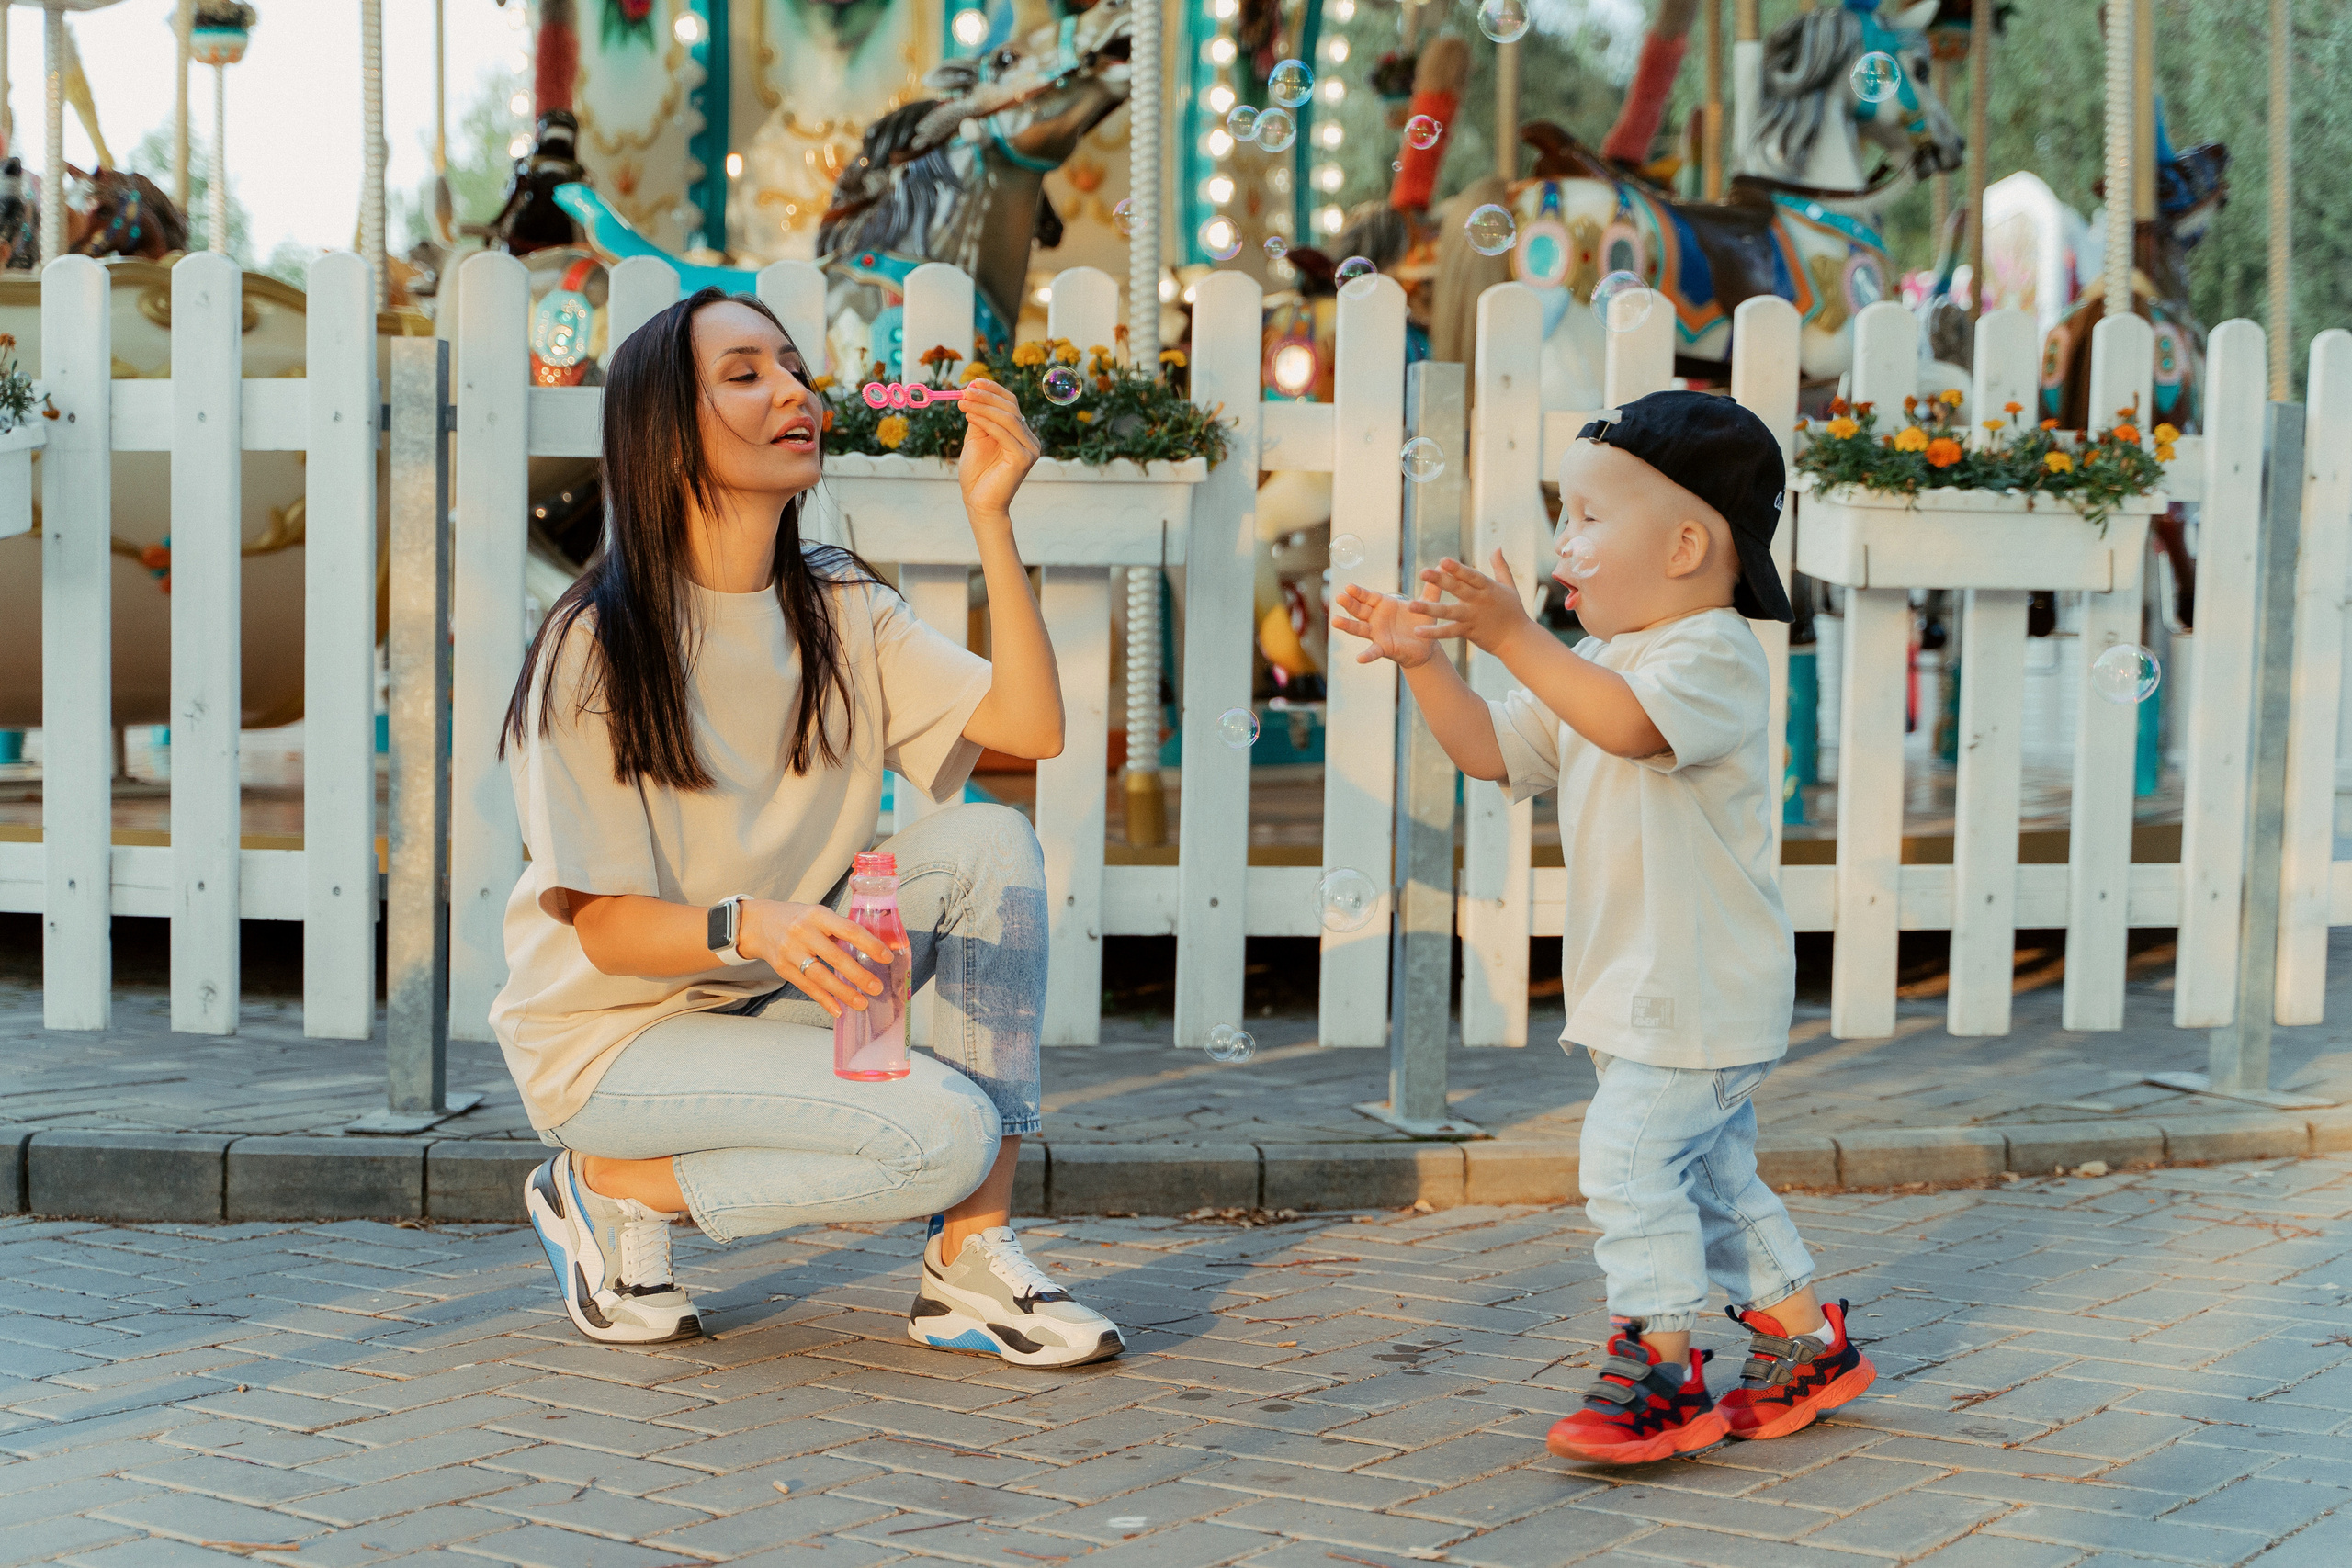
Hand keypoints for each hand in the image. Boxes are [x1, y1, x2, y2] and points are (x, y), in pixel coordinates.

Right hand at [737, 899, 893, 1019]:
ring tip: (862, 1003)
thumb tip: (875, 948)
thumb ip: (841, 929)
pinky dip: (824, 1000)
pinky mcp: (782, 968)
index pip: (848, 930)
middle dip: (858, 975)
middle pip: (835, 957)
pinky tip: (838, 1009)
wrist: (759, 924)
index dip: (869, 944)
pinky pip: (806, 987)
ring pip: (820, 976)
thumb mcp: (819, 915)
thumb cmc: (798, 919)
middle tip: (877, 987)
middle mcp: (803, 932)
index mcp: (818, 915)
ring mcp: (791, 951)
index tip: (886, 957)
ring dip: (843, 992)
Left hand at [955, 376, 1039, 521]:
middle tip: (965, 391)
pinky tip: (970, 415)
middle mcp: (1030, 440)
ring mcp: (1030, 449)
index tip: (973, 382)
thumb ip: (979, 418)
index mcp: (1021, 434)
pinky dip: (986, 422)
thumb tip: (973, 391)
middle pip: (1010, 408)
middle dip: (986, 397)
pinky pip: (1004, 433)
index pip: (1011, 404)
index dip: (993, 391)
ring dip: (983, 407)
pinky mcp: (1024, 458)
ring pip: (1008, 418)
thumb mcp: (976, 439)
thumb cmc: (977, 474)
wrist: (979, 503)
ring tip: (962, 402)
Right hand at [1329, 580, 1440, 667]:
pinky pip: (1374, 651)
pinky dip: (1367, 655)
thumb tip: (1441, 565)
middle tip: (1340, 597)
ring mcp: (1377, 634)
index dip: (1359, 592)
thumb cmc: (1421, 622)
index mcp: (1384, 605)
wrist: (1425, 646)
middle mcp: (1376, 618)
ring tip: (1335, 621)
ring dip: (1348, 625)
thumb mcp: (1427, 604)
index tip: (1349, 586)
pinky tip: (1360, 658)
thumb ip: (1432, 586)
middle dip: (1350, 604)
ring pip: (1359, 629)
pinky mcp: (1384, 648)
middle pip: (1360, 610)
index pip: (1368, 596)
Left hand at [1405, 551, 1536, 655]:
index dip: (1457, 568)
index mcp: (1488, 588)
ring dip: (1429, 609)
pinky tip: (1418, 631)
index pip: (1471, 576)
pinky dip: (1434, 633)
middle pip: (1458, 589)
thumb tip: (1497, 547)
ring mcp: (1473, 617)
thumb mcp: (1509, 586)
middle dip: (1440, 580)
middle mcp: (1479, 601)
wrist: (1518, 640)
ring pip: (1449, 612)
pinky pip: (1449, 632)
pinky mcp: (1469, 632)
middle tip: (1422, 572)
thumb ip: (1501, 567)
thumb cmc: (1514, 611)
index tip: (1442, 560)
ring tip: (1411, 605)